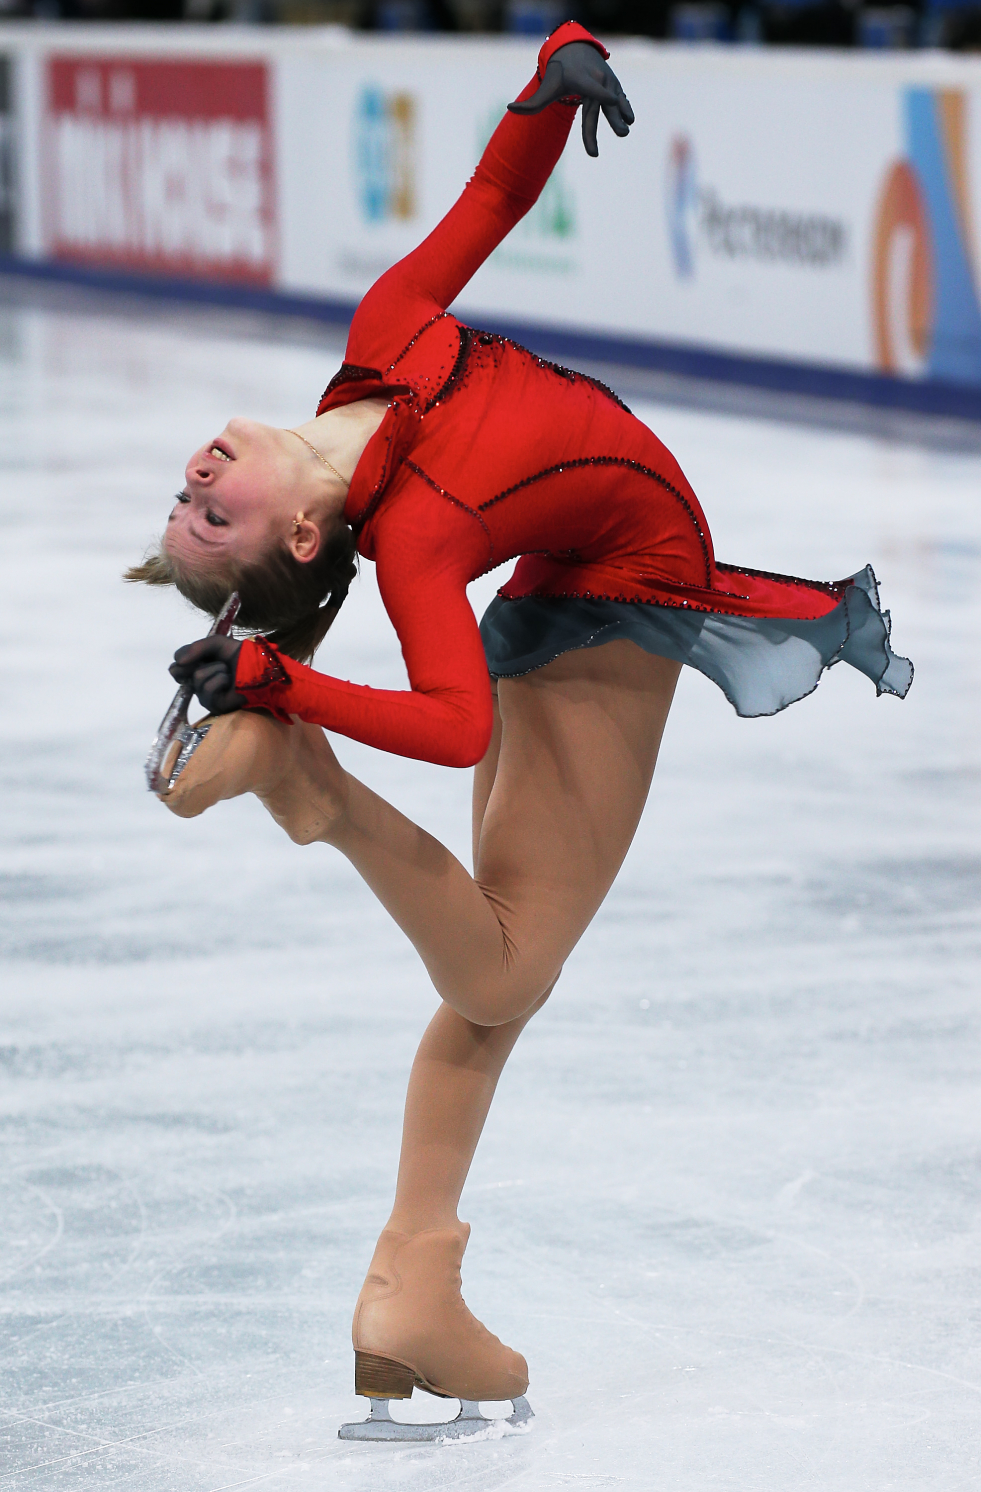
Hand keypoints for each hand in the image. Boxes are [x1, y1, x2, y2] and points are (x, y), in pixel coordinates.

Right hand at [170, 635, 244, 714]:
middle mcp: (197, 681)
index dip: (183, 657)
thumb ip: (196, 647)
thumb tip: (178, 661)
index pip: (177, 663)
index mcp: (198, 666)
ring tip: (229, 672)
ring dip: (217, 669)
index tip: (197, 655)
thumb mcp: (217, 643)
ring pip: (197, 677)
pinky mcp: (212, 705)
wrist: (261, 669)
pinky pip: (207, 688)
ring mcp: (203, 694)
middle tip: (214, 661)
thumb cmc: (241, 656)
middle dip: (197, 662)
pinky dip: (220, 680)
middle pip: (179, 671)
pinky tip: (229, 682)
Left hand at [508, 41, 633, 157]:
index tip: (611, 100)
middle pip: (604, 103)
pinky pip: (621, 99)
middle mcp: (597, 79)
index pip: (592, 88)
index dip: (602, 93)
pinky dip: (625, 107)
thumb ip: (530, 104)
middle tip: (621, 134)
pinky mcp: (615, 86)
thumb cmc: (558, 74)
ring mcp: (608, 82)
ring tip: (625, 130)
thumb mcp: (545, 88)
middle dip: (613, 118)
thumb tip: (510, 108)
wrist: (575, 52)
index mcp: (581, 80)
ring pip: (615, 102)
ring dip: (621, 115)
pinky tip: (629, 118)